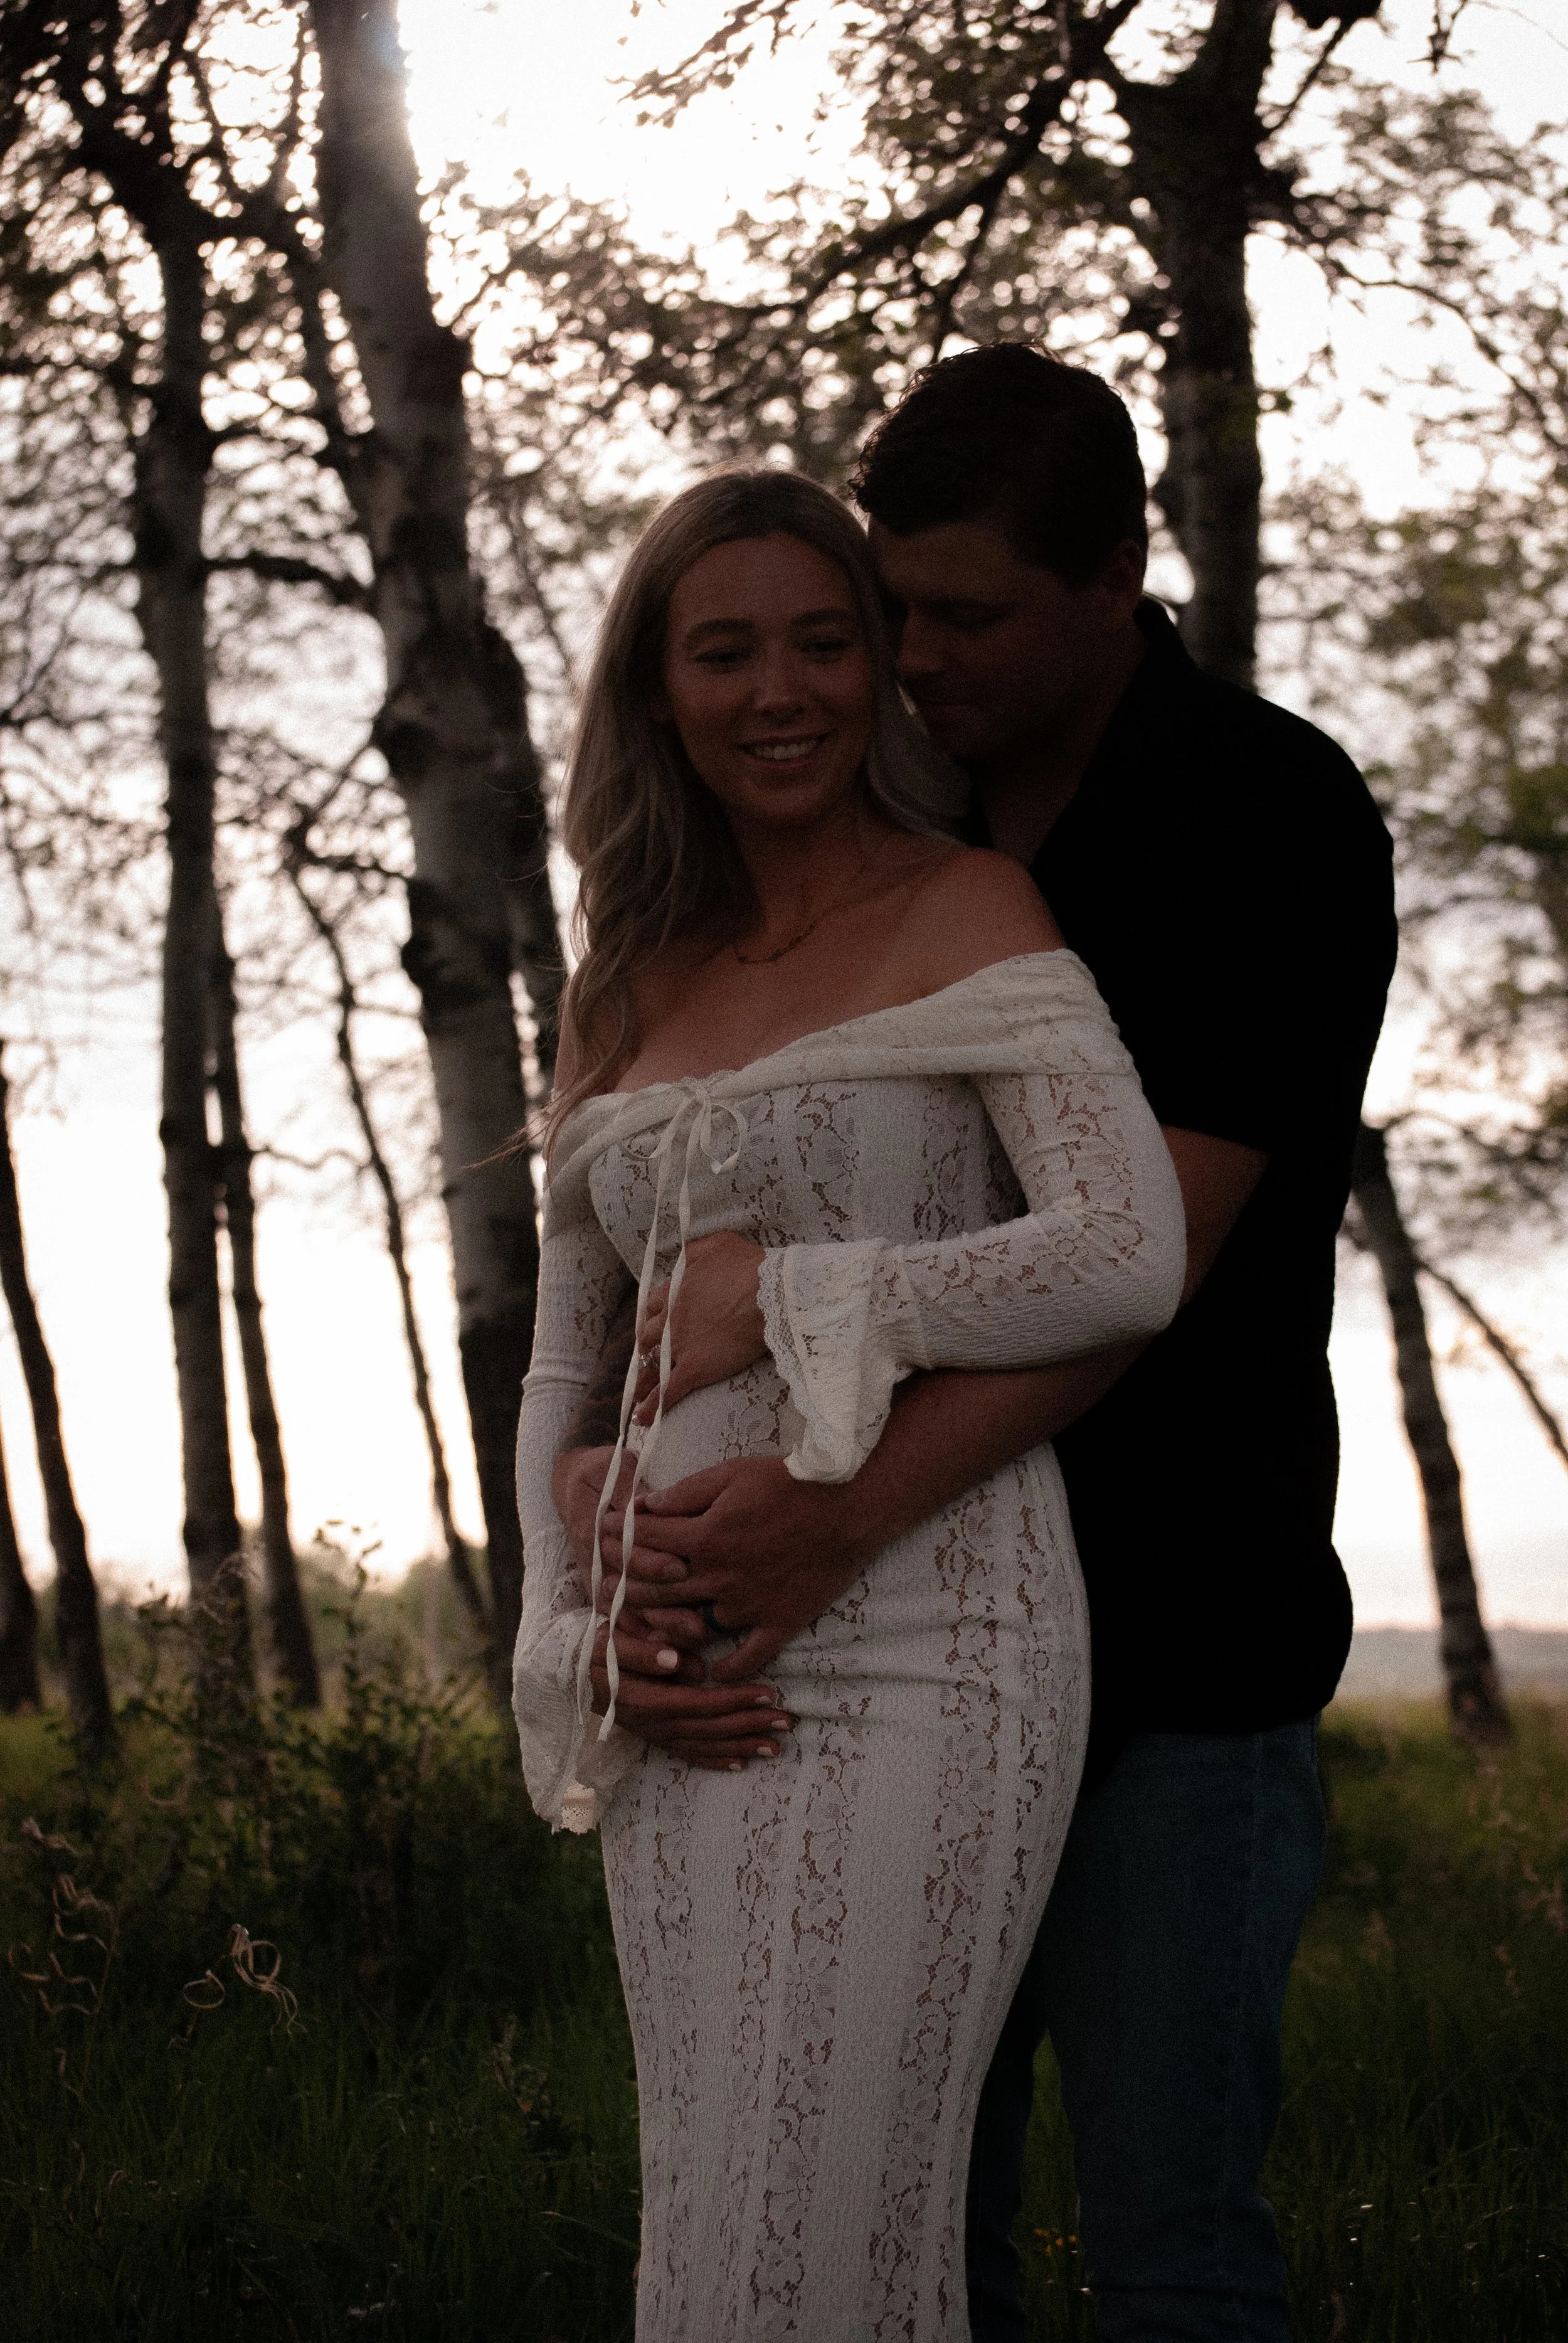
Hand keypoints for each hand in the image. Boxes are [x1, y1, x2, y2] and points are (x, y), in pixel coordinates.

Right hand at [556, 1441, 711, 1647]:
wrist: (576, 1487)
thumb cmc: (603, 1474)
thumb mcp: (613, 1469)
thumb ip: (630, 1489)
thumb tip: (649, 1505)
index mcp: (597, 1528)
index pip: (624, 1550)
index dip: (650, 1561)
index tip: (679, 1569)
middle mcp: (598, 1563)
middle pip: (630, 1594)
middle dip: (663, 1612)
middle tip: (697, 1629)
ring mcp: (602, 1584)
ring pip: (627, 1619)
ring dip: (657, 1639)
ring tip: (690, 1659)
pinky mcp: (608, 1599)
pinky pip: (623, 1630)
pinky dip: (647, 1648)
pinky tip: (673, 1666)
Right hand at [587, 1618, 793, 1770]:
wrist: (564, 1674)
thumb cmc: (589, 1648)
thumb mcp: (609, 1640)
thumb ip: (642, 1650)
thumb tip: (682, 1663)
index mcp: (642, 1699)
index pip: (698, 1703)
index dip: (734, 1700)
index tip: (768, 1693)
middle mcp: (651, 1723)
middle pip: (708, 1728)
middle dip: (750, 1725)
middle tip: (788, 1721)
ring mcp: (653, 1734)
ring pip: (704, 1745)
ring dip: (742, 1746)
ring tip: (777, 1746)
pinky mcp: (654, 1738)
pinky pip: (689, 1754)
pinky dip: (717, 1760)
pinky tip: (742, 1764)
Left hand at [592, 1455, 873, 1681]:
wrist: (849, 1506)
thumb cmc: (789, 1483)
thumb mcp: (730, 1474)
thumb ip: (685, 1493)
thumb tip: (644, 1507)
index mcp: (704, 1539)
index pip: (645, 1542)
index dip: (619, 1533)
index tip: (605, 1529)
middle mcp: (719, 1578)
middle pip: (658, 1589)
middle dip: (628, 1581)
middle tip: (612, 1579)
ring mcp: (749, 1605)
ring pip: (695, 1626)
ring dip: (669, 1626)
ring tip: (650, 1623)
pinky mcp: (779, 1622)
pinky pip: (747, 1656)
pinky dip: (727, 1668)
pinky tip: (712, 1670)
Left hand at [635, 1231, 767, 1422]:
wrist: (769, 1296)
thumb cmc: (749, 1266)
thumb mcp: (716, 1244)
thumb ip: (692, 1251)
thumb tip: (680, 1257)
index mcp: (673, 1292)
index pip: (651, 1307)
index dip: (653, 1316)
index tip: (655, 1323)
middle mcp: (669, 1321)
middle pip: (647, 1338)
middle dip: (647, 1347)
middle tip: (650, 1356)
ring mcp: (679, 1347)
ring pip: (651, 1368)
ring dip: (642, 1382)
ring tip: (636, 1395)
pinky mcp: (694, 1370)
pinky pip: (666, 1394)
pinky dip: (652, 1409)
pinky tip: (644, 1420)